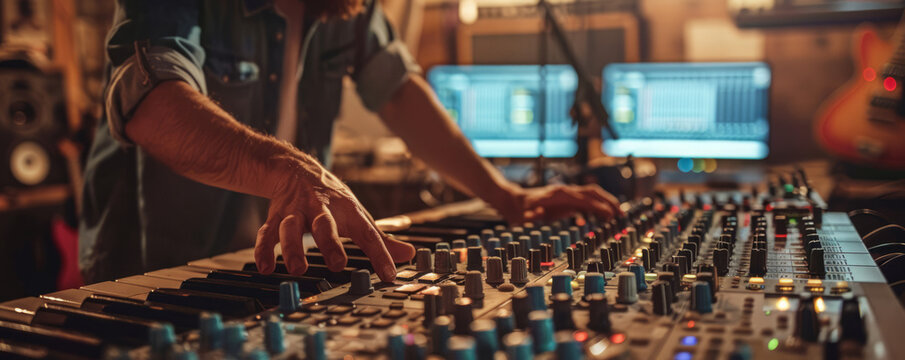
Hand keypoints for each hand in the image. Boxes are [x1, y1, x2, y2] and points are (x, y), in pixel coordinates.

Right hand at [254, 155, 415, 281]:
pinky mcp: (275, 216)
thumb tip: (409, 254)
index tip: (389, 275)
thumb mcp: (359, 215)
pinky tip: (266, 267)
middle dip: (330, 243)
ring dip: (292, 248)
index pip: (367, 233)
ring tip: (296, 268)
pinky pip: (267, 232)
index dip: (380, 254)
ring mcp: (296, 212)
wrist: (295, 170)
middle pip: (325, 224)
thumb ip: (381, 239)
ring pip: (291, 227)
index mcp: (347, 210)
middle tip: (337, 264)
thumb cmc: (332, 199)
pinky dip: (264, 249)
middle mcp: (320, 209)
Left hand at [494, 183, 622, 223]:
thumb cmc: (519, 210)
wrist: (512, 200)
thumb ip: (530, 216)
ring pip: (592, 195)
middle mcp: (565, 191)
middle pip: (593, 193)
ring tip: (619, 215)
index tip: (611, 215)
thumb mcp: (522, 215)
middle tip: (622, 214)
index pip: (584, 198)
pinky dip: (598, 206)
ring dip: (606, 202)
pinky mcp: (566, 199)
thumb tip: (536, 215)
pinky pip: (586, 200)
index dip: (599, 206)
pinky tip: (604, 217)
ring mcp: (567, 194)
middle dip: (609, 202)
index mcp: (558, 195)